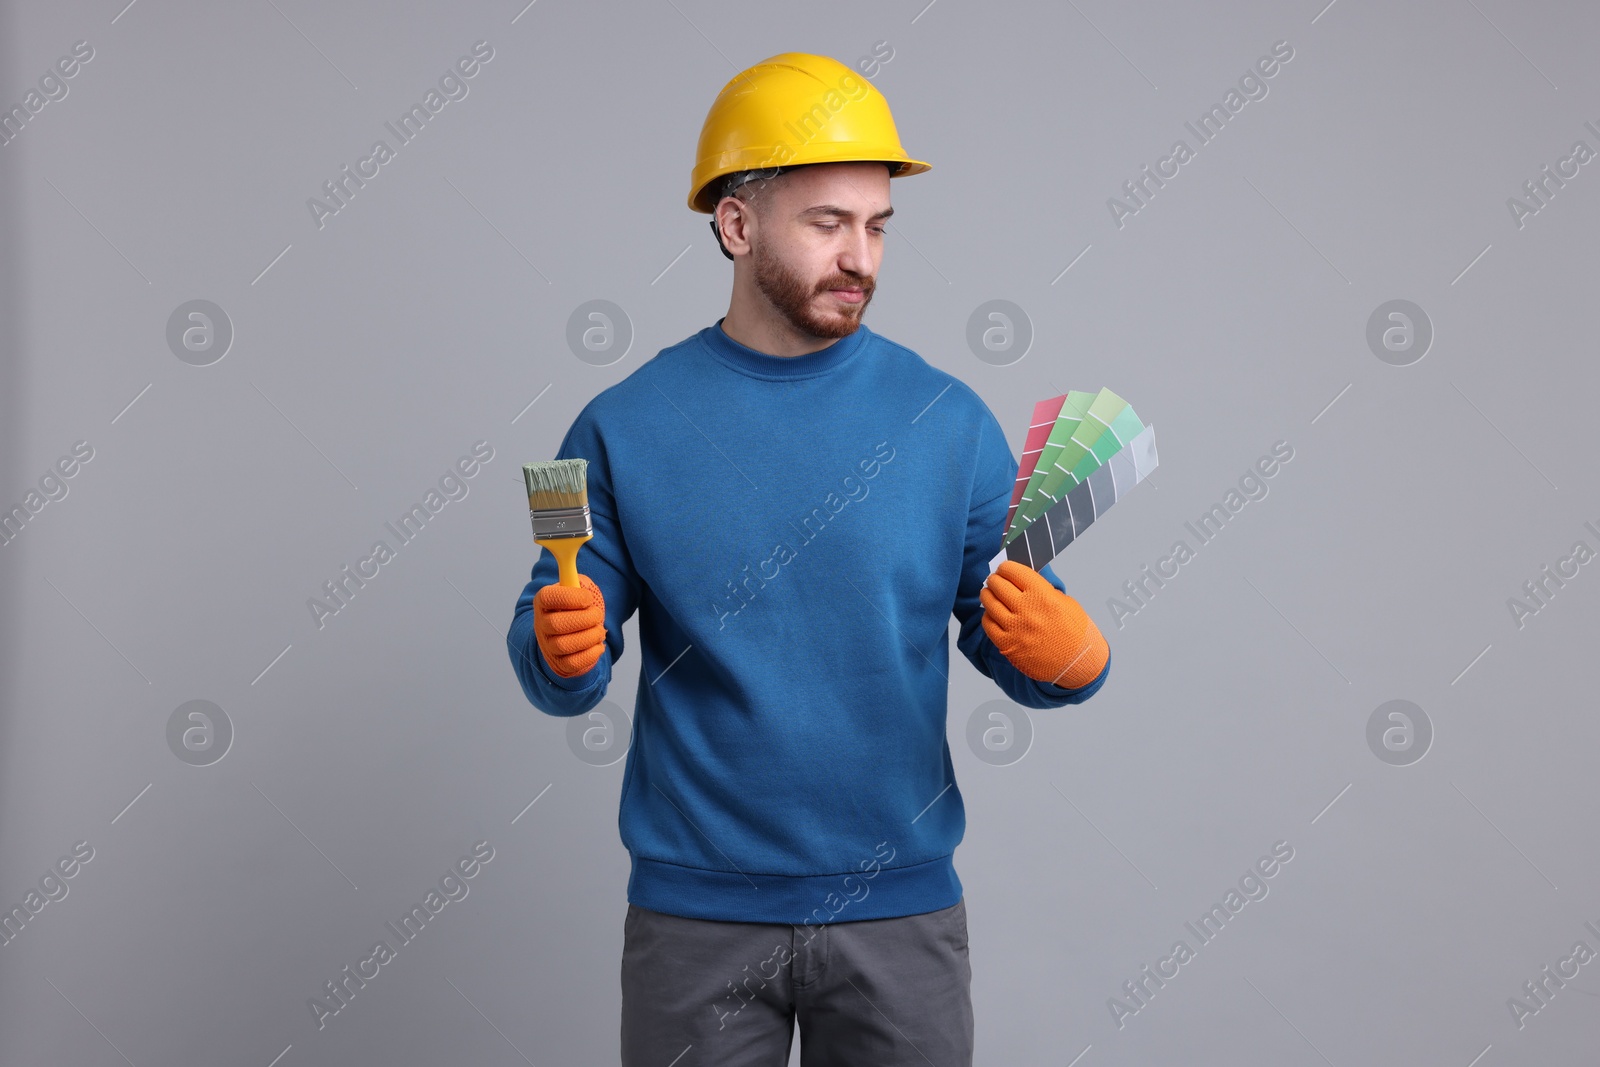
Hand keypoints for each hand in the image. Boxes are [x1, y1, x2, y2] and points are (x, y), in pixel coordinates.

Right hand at [534, 573, 607, 677]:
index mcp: (544, 602)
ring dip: (589, 637)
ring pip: (566, 645)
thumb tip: (574, 554)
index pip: (548, 597)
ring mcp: (549, 646)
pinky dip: (591, 654)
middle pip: (557, 624)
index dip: (570, 597)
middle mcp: (542, 624)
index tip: (587, 599)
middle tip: (597, 615)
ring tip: (599, 630)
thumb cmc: (573, 609)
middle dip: (585, 619)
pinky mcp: (560, 663)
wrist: (565, 635)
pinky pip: (574, 663)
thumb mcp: (574, 589)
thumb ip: (575, 578)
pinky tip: (598, 644)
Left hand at [980, 560, 1107, 688]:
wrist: (1077, 662)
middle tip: (994, 580)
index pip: (1014, 572)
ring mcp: (1015, 629)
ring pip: (989, 603)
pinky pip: (988, 625)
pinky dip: (988, 616)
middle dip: (995, 579)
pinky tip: (992, 613)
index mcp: (1043, 596)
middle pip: (998, 585)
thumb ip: (1042, 589)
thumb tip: (1020, 580)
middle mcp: (1027, 610)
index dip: (1006, 568)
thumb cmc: (1074, 631)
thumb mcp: (1065, 602)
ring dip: (987, 594)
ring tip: (989, 593)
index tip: (1004, 568)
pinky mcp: (1007, 645)